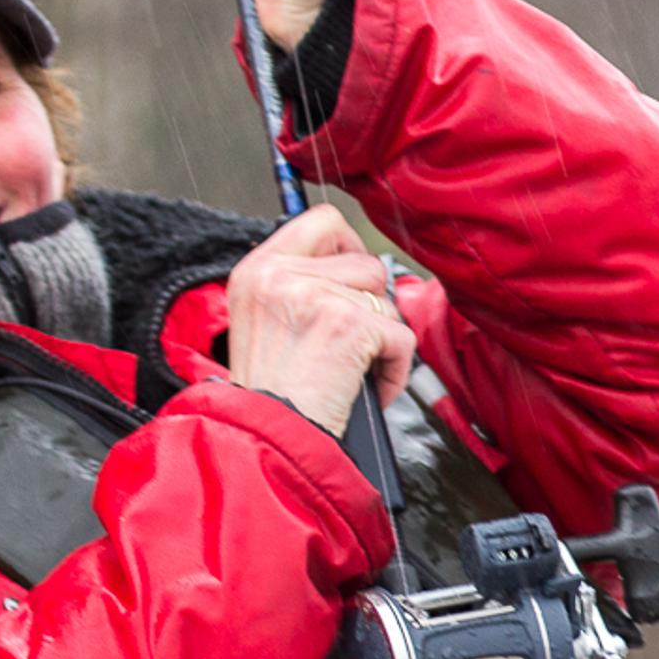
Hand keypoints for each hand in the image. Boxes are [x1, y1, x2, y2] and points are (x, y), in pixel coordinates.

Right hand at [225, 211, 414, 437]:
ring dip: (380, 337)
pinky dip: (394, 369)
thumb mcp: (259, 322)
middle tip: (349, 338)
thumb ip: (295, 285)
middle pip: (364, 261)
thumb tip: (345, 266)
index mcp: (257, 270)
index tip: (352, 279)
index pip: (321, 221)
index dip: (348, 246)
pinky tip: (367, 386)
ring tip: (352, 368)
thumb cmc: (267, 395)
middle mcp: (281, 275)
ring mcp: (315, 295)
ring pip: (386, 298)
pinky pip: (401, 336)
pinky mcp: (349, 324)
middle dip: (369, 303)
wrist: (265, 437)